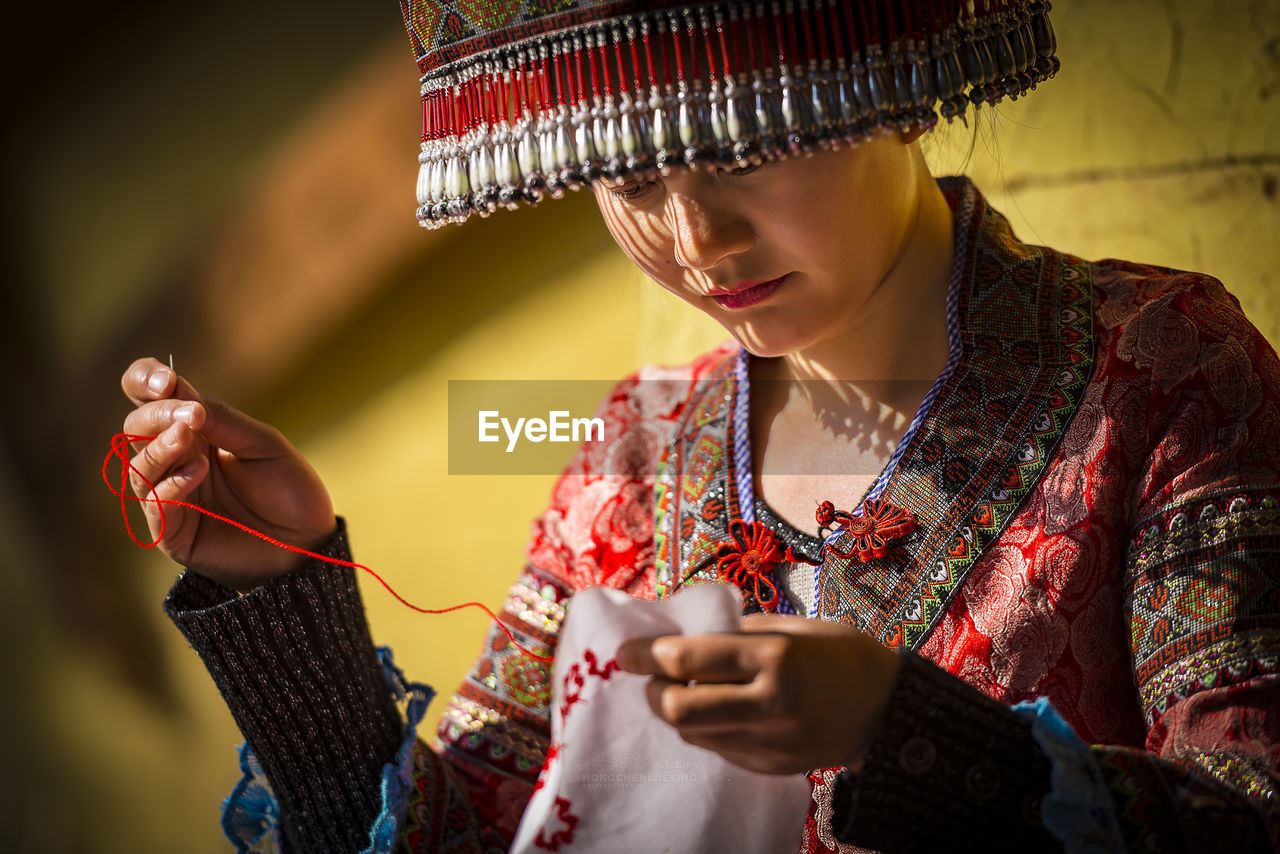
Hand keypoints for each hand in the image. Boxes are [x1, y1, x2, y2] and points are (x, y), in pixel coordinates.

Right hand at [120, 357, 335, 589]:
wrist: (307, 542)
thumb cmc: (288, 490)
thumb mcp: (262, 444)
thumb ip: (221, 419)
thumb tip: (178, 391)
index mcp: (194, 432)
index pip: (149, 398)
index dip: (145, 380)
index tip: (164, 379)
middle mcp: (174, 460)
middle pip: (135, 428)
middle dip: (157, 416)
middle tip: (189, 415)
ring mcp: (170, 497)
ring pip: (139, 466)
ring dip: (161, 448)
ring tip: (189, 438)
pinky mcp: (173, 532)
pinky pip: (155, 504)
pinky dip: (171, 483)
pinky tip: (197, 471)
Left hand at [615, 613, 899, 774]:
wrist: (888, 709)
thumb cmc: (839, 654)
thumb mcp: (792, 626)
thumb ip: (737, 630)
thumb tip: (681, 632)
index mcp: (775, 656)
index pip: (688, 659)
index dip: (645, 654)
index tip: (624, 650)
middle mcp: (770, 703)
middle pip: (678, 708)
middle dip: (652, 691)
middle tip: (651, 677)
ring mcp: (770, 741)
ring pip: (692, 733)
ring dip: (675, 712)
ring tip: (682, 690)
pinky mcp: (770, 766)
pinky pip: (717, 748)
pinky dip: (704, 728)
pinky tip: (714, 709)